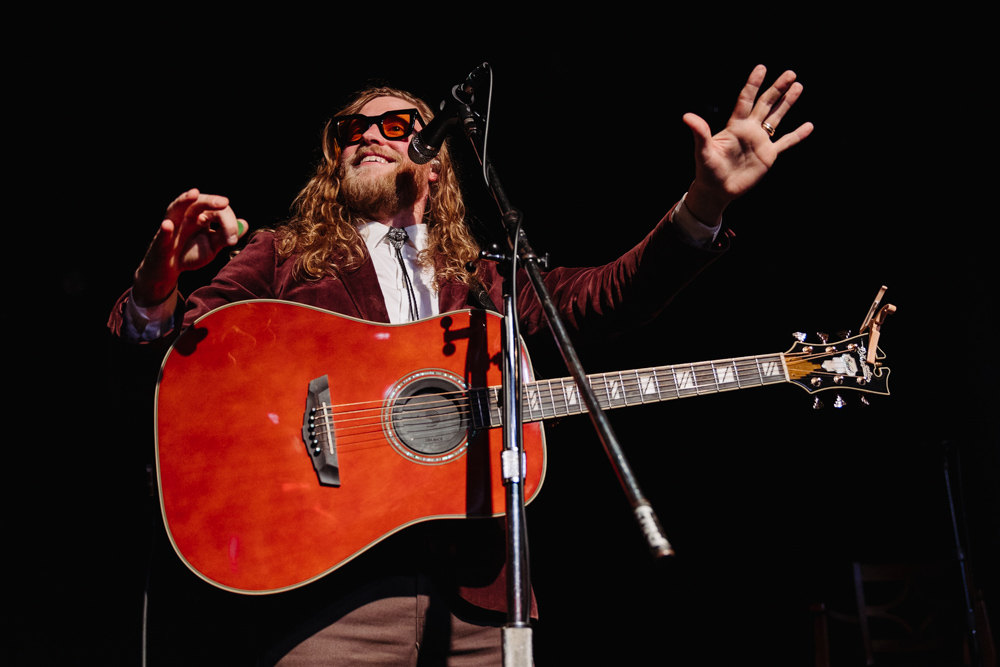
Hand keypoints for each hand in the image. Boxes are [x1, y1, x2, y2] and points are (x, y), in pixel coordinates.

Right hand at [132, 189, 246, 305]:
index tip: (233, 238)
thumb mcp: (211, 247)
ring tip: (194, 194)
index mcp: (200, 216)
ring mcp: (171, 227)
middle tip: (224, 203)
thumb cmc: (190, 253)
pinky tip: (168, 225)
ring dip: (184, 200)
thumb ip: (225, 236)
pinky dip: (165, 230)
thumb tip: (244, 224)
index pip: (217, 211)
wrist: (169, 270)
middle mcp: (185, 217)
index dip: (228, 221)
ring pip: (176, 208)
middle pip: (198, 203)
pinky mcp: (161, 242)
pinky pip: (162, 235)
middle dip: (210, 201)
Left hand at [683, 65, 813, 223]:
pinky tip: (809, 126)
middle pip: (765, 104)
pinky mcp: (768, 156)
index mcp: (735, 126)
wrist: (717, 191)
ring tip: (798, 86)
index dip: (753, 84)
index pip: (746, 100)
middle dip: (777, 89)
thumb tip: (687, 117)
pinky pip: (785, 143)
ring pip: (776, 118)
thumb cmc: (707, 171)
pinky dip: (797, 135)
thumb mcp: (703, 151)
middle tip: (790, 73)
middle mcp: (749, 130)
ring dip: (787, 103)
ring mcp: (760, 142)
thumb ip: (700, 133)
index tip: (761, 68)